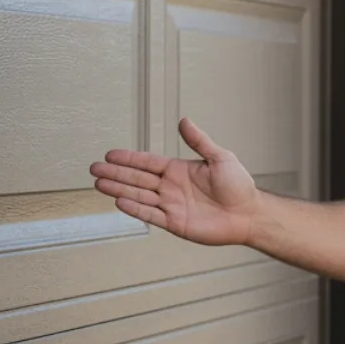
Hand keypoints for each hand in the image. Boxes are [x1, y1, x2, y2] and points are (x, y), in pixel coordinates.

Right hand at [90, 118, 259, 245]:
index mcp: (180, 170)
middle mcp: (171, 187)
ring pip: (139, 196)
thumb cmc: (240, 186)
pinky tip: (119, 202)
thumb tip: (184, 120)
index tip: (110, 154)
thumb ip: (199, 141)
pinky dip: (135, 209)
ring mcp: (171, 205)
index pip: (148, 162)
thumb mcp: (220, 158)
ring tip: (98, 183)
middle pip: (138, 178)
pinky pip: (150, 215)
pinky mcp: (174, 222)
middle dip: (116, 173)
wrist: (249, 214)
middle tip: (94, 168)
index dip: (129, 158)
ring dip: (119, 189)